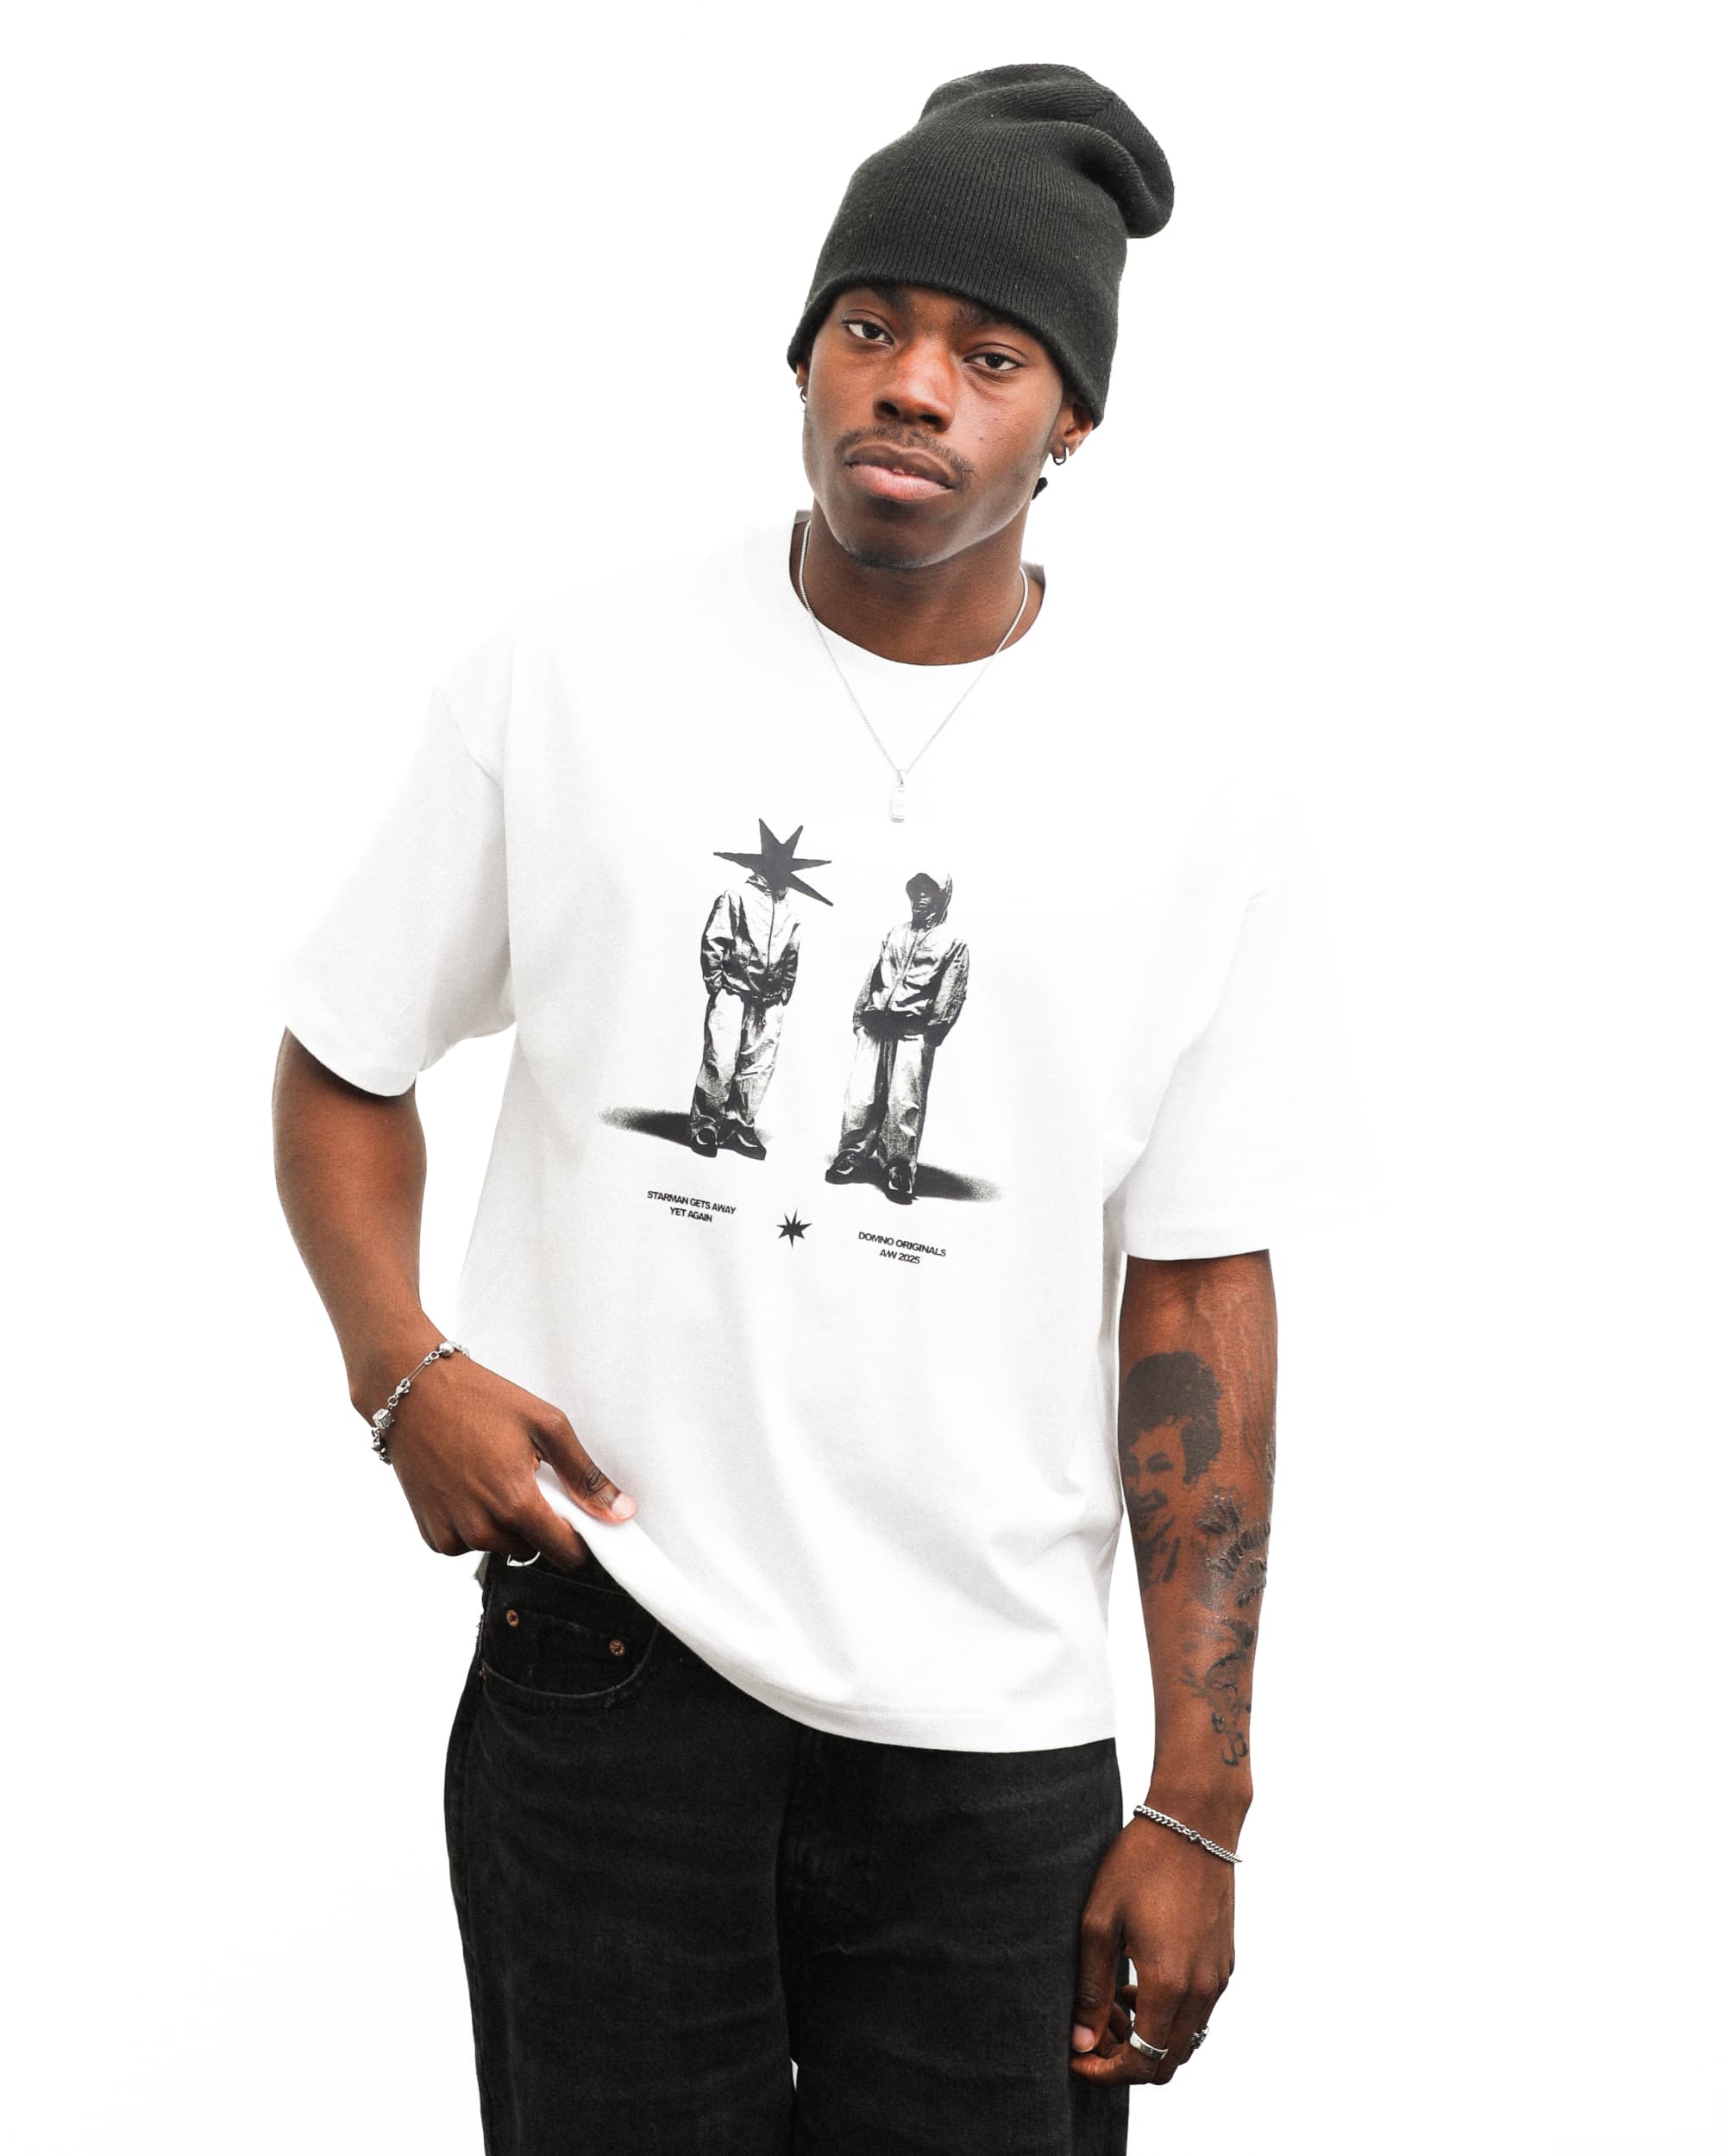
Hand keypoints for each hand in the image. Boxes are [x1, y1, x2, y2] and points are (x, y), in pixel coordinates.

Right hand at [374, 1349, 635, 1566]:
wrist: (412, 1392)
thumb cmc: (479, 1400)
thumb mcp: (545, 1424)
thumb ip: (584, 1475)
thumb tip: (621, 1512)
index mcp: (515, 1503)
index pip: (565, 1554)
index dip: (579, 1539)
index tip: (576, 1516)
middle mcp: (481, 1529)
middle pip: (533, 1549)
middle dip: (538, 1522)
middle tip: (525, 1476)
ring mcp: (452, 1535)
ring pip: (500, 1547)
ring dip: (505, 1523)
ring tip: (493, 1475)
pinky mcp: (430, 1534)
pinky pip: (467, 1544)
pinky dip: (474, 1524)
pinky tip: (468, 1486)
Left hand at [1068, 1814, 1234, 2087]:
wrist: (1194, 1822)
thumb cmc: (1140, 1863)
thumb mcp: (1100, 1922)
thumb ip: (1091, 1988)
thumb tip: (1083, 2041)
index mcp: (1169, 1984)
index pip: (1141, 2064)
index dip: (1106, 2073)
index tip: (1077, 2059)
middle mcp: (1202, 1990)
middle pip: (1167, 2064)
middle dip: (1126, 2060)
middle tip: (1093, 2029)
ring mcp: (1218, 1978)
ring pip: (1185, 2040)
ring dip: (1148, 2038)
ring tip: (1112, 2001)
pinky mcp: (1225, 1963)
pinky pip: (1198, 2012)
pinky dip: (1169, 2016)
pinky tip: (1138, 1981)